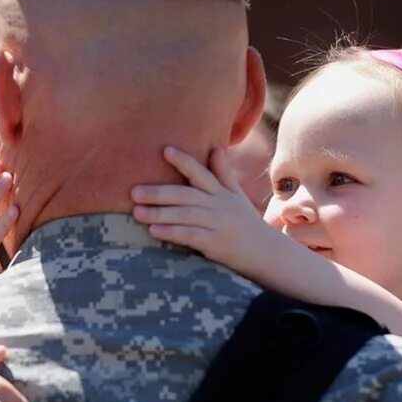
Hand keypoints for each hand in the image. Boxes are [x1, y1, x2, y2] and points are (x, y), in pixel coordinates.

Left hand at [131, 146, 276, 275]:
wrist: (267, 253)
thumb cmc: (247, 222)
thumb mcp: (237, 195)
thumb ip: (223, 173)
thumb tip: (216, 147)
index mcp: (221, 192)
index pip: (200, 173)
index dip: (184, 161)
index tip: (165, 150)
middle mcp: (219, 205)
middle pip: (186, 195)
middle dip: (159, 193)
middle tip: (134, 192)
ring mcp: (218, 225)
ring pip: (185, 216)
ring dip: (160, 214)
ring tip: (137, 213)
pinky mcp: (216, 245)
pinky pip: (191, 236)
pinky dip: (173, 233)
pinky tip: (155, 232)